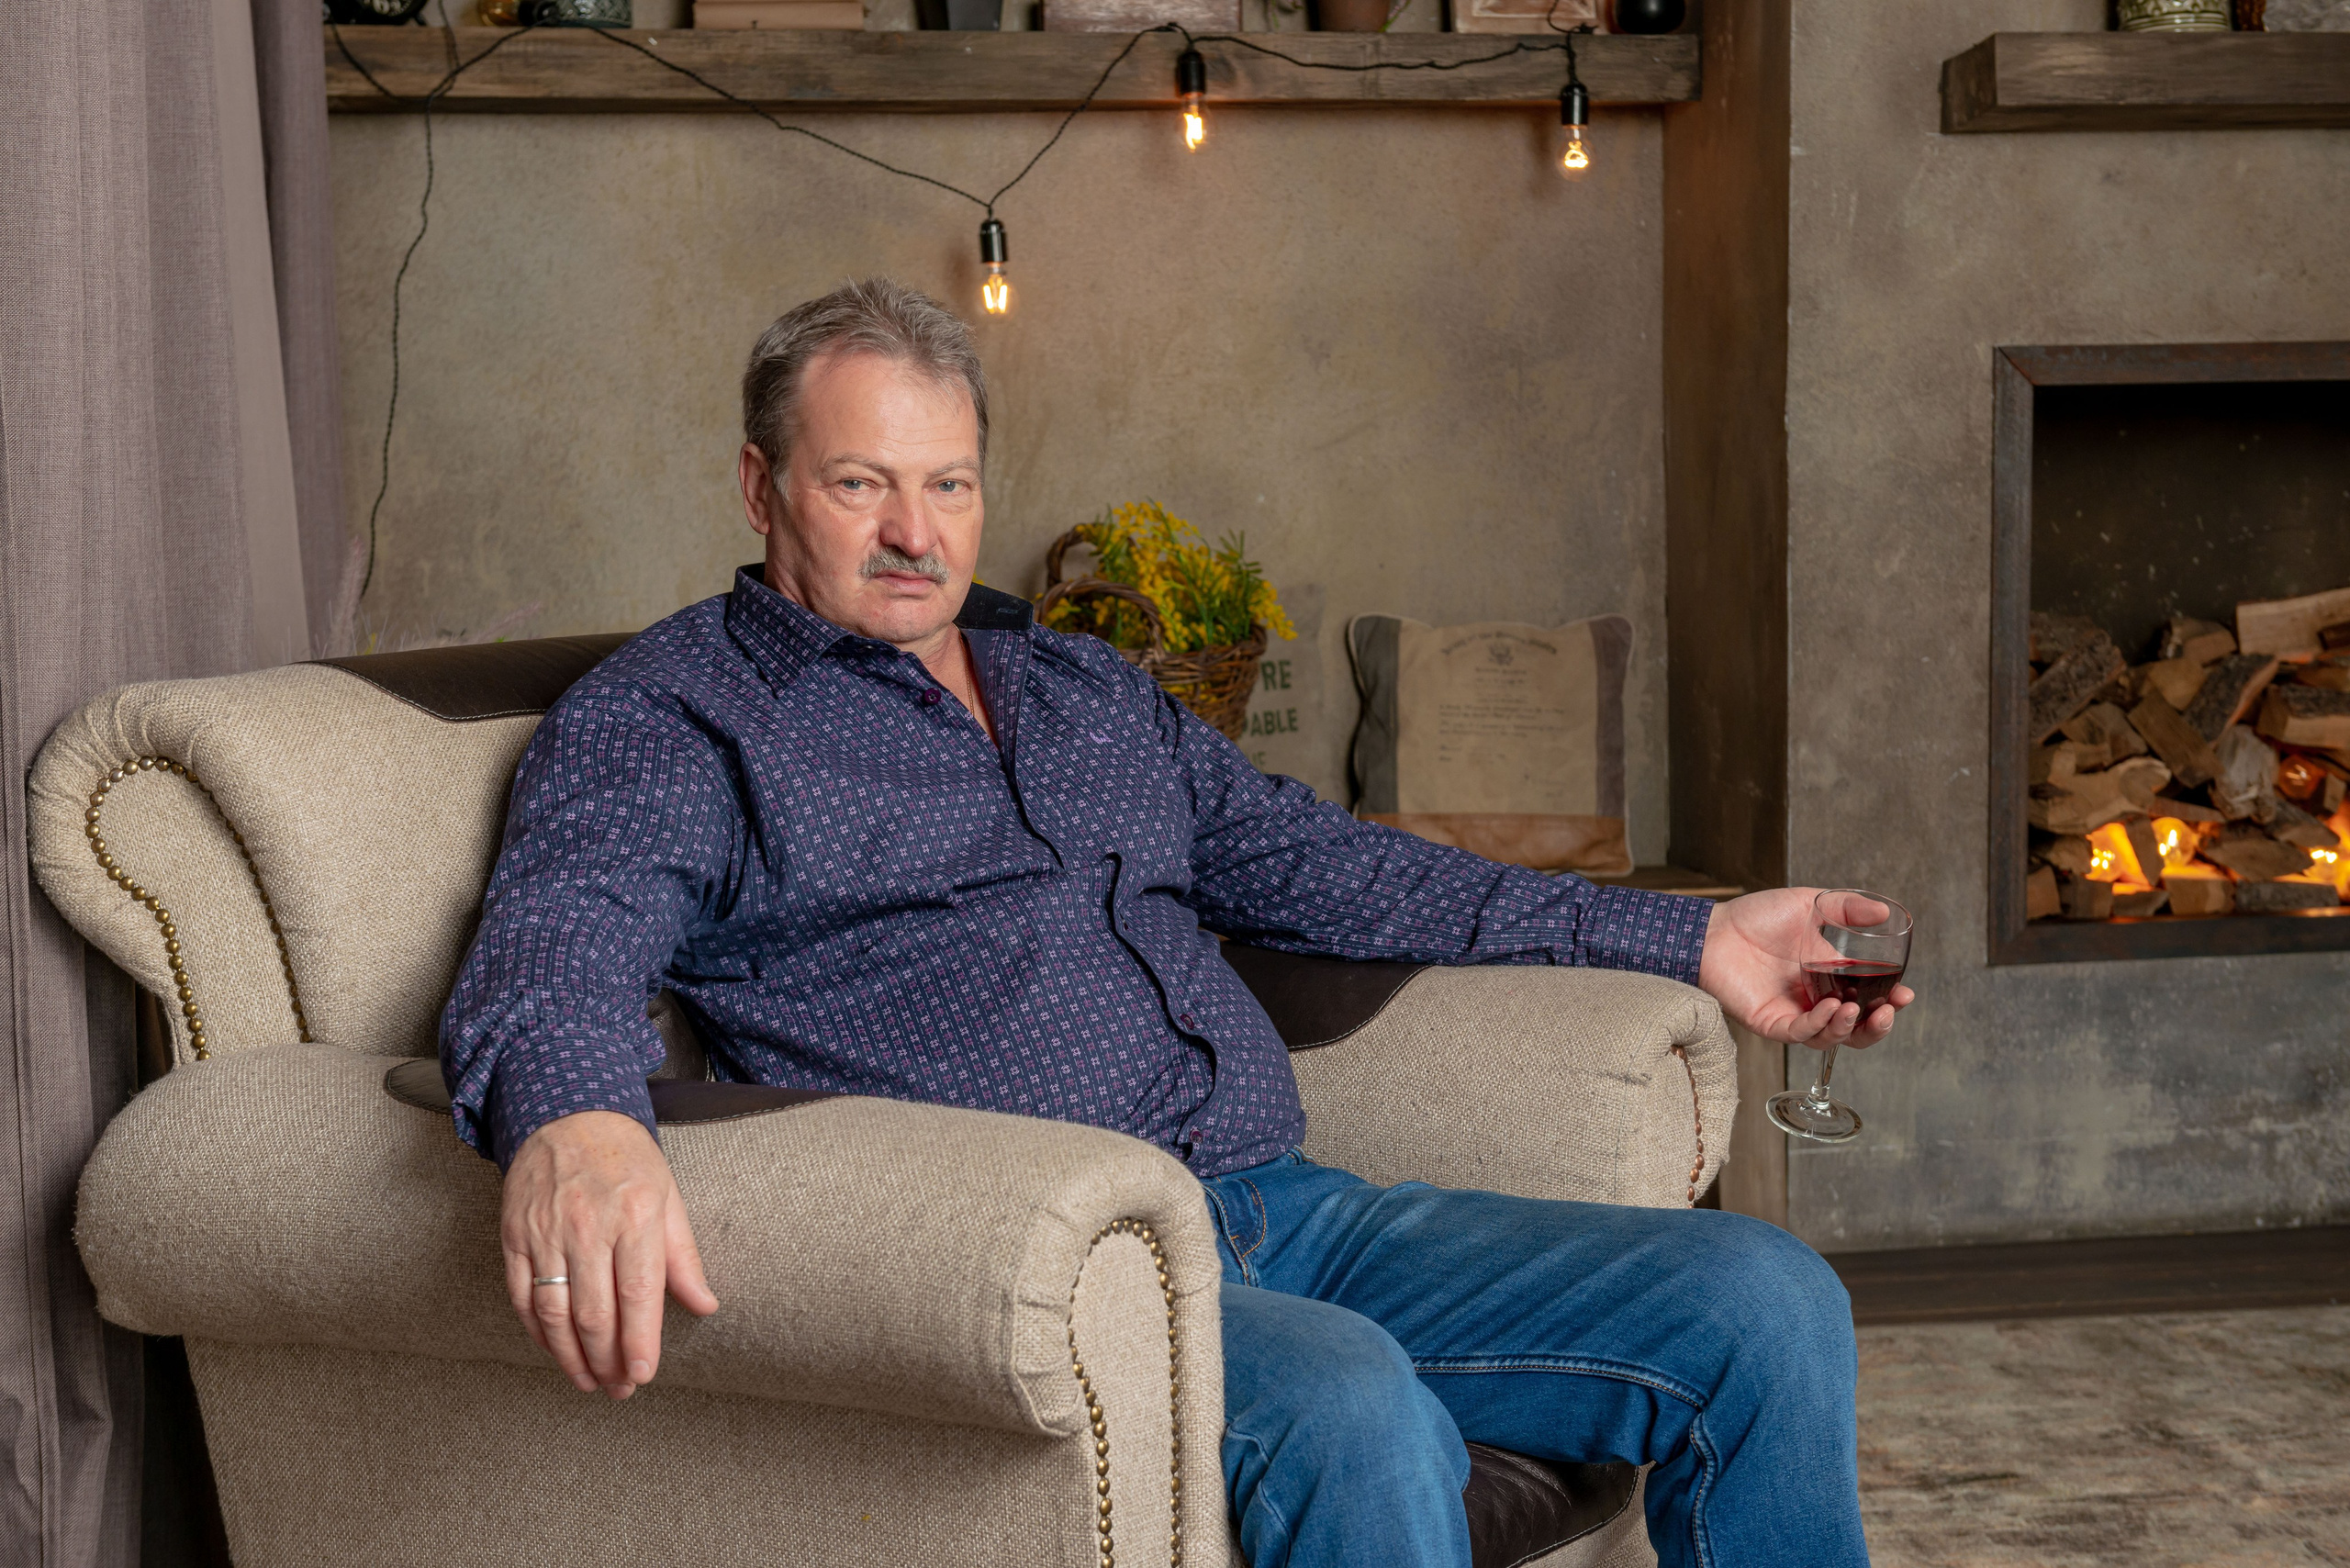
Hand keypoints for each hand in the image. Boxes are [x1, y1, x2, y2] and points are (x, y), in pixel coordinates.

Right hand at [501, 1110, 719, 1398]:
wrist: (567, 1115)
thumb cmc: (627, 1160)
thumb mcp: (668, 1197)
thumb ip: (684, 1257)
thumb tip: (705, 1305)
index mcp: (635, 1214)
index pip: (638, 1293)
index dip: (639, 1342)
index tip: (643, 1376)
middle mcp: (588, 1225)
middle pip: (595, 1312)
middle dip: (608, 1361)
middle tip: (620, 1389)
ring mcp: (546, 1231)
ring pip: (555, 1312)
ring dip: (572, 1357)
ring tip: (590, 1381)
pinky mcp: (514, 1236)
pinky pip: (523, 1296)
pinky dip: (538, 1332)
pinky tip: (555, 1350)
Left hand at [1697, 888, 1914, 1050]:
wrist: (1713, 929)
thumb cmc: (1756, 918)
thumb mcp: (1809, 905)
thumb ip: (1847, 908)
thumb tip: (1884, 912)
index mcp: (1829, 977)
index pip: (1867, 999)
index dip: (1889, 1002)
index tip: (1905, 993)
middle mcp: (1814, 1000)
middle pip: (1855, 1029)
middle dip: (1877, 1025)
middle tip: (1890, 1010)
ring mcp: (1793, 1013)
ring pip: (1830, 1038)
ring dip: (1849, 1028)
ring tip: (1855, 1010)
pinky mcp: (1770, 1023)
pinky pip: (1800, 1034)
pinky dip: (1818, 1025)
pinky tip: (1829, 1008)